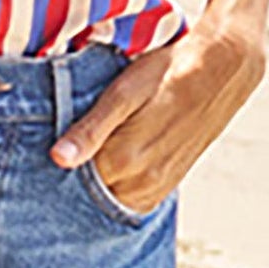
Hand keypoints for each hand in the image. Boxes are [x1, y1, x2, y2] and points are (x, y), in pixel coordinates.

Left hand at [49, 19, 266, 213]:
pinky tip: (114, 157)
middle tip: (67, 141)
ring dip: (97, 178)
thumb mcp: (123, 93)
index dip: (57, 161)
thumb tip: (57, 159)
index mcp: (124, 160)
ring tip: (95, 144)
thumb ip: (90, 129)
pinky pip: (131, 196)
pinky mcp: (167, 185)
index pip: (71, 179)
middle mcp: (141, 183)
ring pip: (109, 195)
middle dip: (75, 173)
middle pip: (89, 190)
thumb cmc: (167, 73)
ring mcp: (156, 187)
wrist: (220, 71)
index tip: (47, 143)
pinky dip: (117, 183)